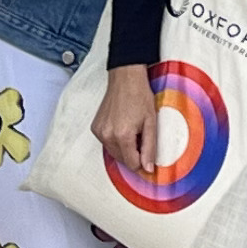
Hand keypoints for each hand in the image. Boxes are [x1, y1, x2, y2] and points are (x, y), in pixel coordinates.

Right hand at [101, 63, 155, 179]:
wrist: (125, 79)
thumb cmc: (140, 96)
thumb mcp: (151, 123)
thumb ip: (149, 148)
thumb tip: (148, 169)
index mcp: (122, 135)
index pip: (132, 164)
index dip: (143, 164)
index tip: (149, 158)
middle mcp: (107, 135)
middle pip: (122, 160)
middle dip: (134, 155)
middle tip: (142, 138)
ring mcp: (99, 132)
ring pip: (114, 153)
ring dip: (125, 149)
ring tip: (133, 131)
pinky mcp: (95, 128)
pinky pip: (107, 143)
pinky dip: (116, 141)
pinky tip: (123, 128)